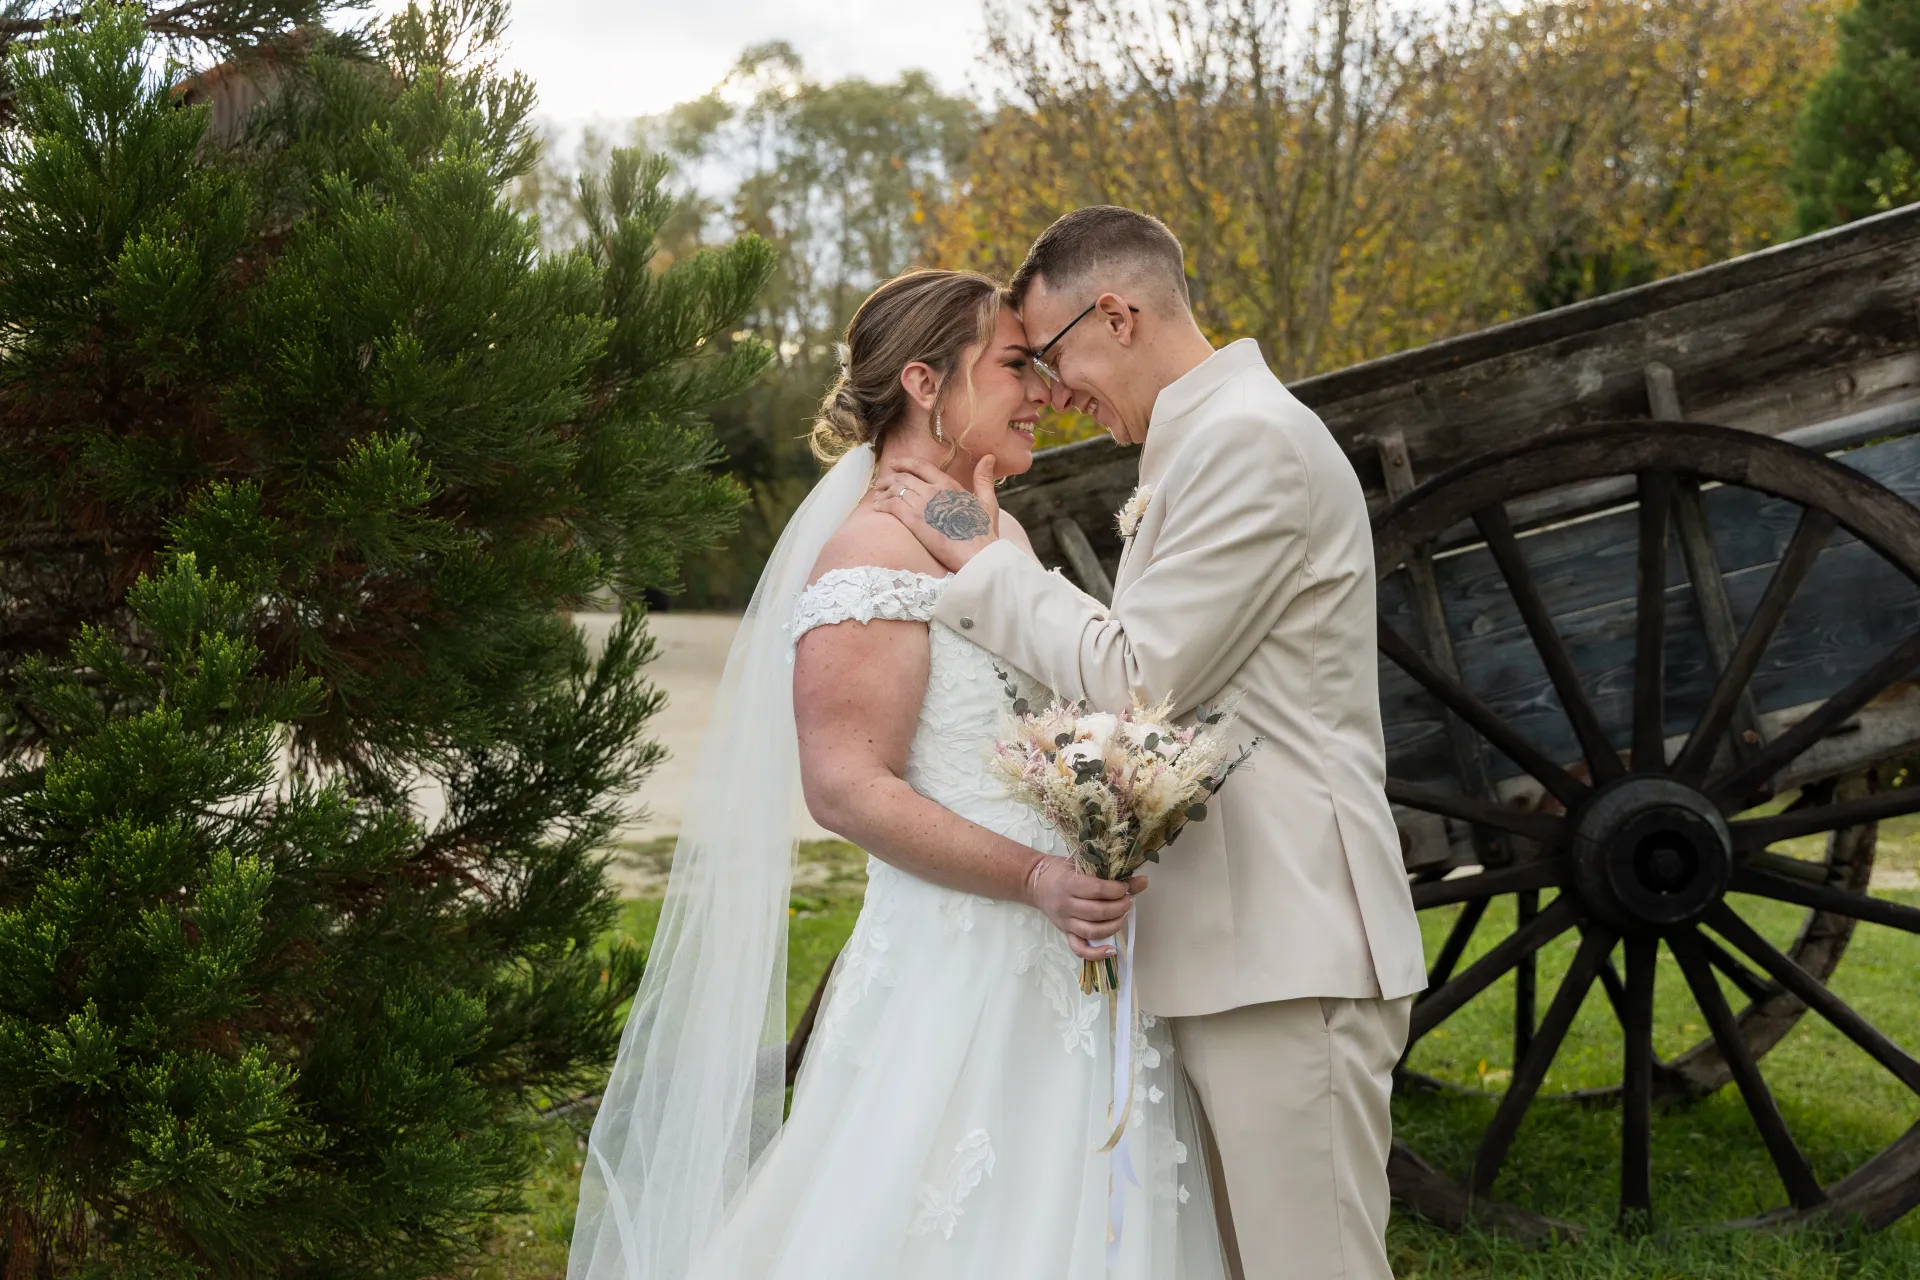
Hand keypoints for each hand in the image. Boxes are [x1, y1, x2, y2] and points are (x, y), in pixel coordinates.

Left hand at [872, 455, 999, 572]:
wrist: (977, 553)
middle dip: (889, 478)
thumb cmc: (983, 532)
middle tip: (880, 483)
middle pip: (904, 477)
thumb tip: (989, 458)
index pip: (921, 466)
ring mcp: (922, 504)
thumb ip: (983, 479)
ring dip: (883, 492)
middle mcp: (933, 490)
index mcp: (949, 484)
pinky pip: (892, 506)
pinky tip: (877, 507)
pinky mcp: (913, 520)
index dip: (904, 463)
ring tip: (877, 496)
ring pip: (895, 490)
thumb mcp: (987, 501)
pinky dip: (882, 504)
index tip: (894, 465)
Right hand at [1022, 856, 1147, 960]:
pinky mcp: (1065, 933)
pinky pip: (1079, 949)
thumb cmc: (1061, 870)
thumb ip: (1111, 874)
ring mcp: (1065, 922)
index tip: (1126, 887)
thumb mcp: (1083, 864)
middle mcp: (1066, 905)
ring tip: (1122, 916)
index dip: (1116, 890)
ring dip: (1113, 926)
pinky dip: (1096, 954)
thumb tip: (1143, 881)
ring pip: (1092, 931)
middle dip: (1119, 907)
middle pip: (1097, 912)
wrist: (1035, 882)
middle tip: (1128, 901)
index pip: (1096, 890)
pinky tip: (1111, 950)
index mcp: (1069, 884)